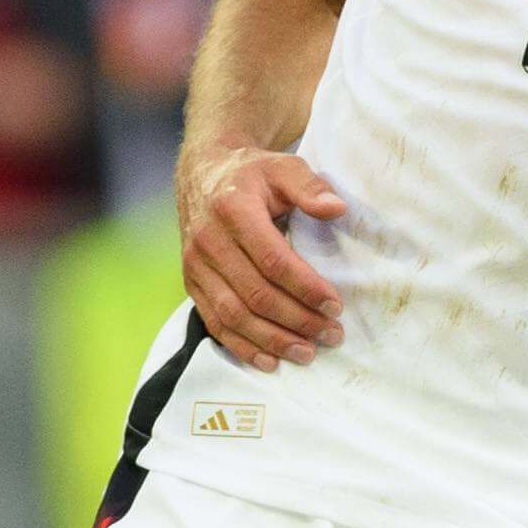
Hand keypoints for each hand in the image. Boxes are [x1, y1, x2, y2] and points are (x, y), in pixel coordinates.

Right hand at [177, 144, 346, 371]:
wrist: (203, 173)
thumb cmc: (252, 173)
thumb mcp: (283, 167)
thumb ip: (310, 187)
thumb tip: (337, 209)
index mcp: (233, 211)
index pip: (273, 260)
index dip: (305, 287)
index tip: (336, 305)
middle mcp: (208, 241)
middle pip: (255, 294)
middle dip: (296, 320)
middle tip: (332, 334)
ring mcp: (195, 265)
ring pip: (233, 314)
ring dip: (271, 340)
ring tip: (307, 353)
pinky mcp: (190, 283)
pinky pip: (213, 322)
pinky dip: (240, 345)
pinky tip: (268, 360)